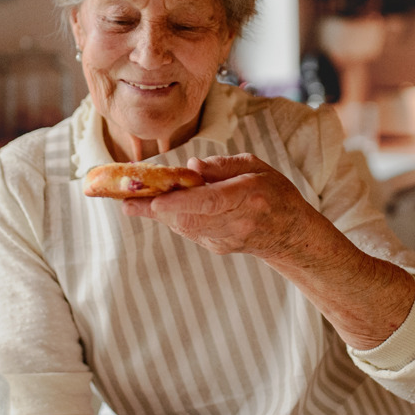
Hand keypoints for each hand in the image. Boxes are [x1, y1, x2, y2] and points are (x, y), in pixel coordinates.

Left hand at [122, 154, 325, 259]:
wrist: (290, 234)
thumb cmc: (273, 192)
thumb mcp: (256, 167)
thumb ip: (223, 166)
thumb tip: (192, 168)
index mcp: (249, 197)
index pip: (210, 202)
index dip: (180, 202)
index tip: (154, 201)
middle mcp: (237, 222)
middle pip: (190, 218)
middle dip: (156, 209)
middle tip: (124, 199)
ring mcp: (226, 240)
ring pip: (185, 227)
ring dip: (157, 214)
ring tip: (129, 202)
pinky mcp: (218, 248)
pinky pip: (189, 231)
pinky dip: (171, 218)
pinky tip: (154, 207)